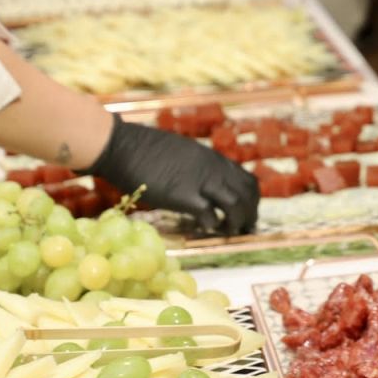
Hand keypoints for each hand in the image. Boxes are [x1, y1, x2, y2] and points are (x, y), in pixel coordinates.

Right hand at [89, 115, 258, 236]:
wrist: (125, 146)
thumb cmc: (148, 150)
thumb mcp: (186, 153)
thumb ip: (201, 166)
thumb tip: (209, 182)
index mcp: (214, 159)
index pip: (248, 181)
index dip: (252, 200)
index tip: (248, 213)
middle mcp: (213, 169)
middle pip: (248, 194)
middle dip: (250, 214)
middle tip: (244, 229)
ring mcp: (200, 181)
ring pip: (236, 204)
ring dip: (236, 222)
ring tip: (229, 231)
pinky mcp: (183, 195)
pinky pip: (209, 214)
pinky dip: (212, 224)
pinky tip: (206, 228)